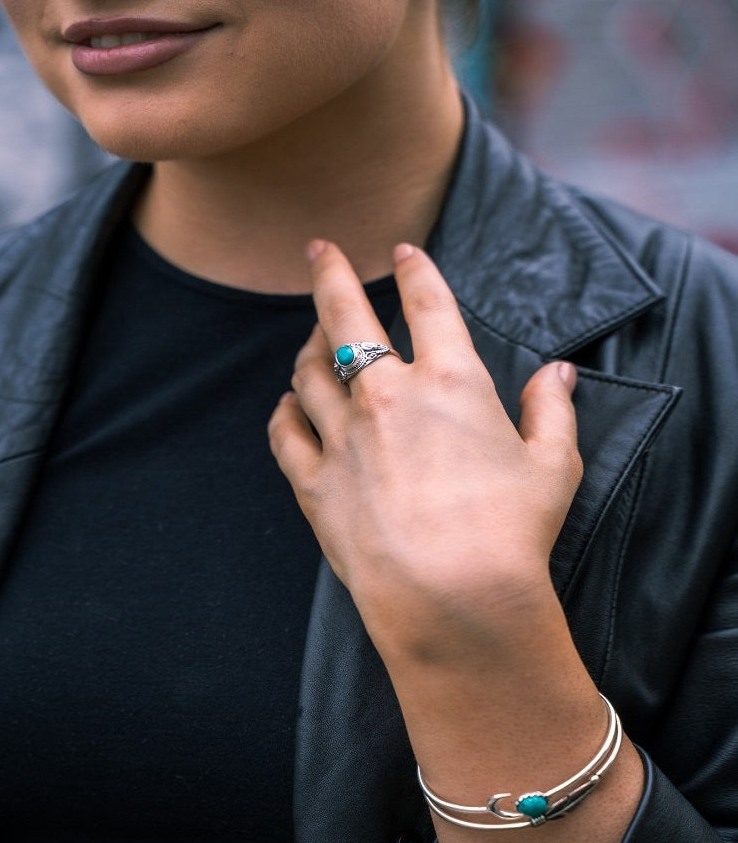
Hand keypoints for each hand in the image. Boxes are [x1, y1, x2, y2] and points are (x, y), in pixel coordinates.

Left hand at [268, 240, 582, 667]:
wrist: (450, 595)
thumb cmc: (511, 532)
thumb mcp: (553, 466)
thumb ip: (553, 411)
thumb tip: (560, 372)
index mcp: (450, 382)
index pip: (428, 304)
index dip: (415, 269)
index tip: (403, 250)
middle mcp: (387, 396)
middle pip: (344, 316)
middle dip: (329, 273)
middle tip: (317, 247)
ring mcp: (343, 438)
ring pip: (308, 372)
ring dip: (307, 347)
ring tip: (309, 338)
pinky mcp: (314, 482)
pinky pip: (285, 433)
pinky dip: (283, 413)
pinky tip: (285, 406)